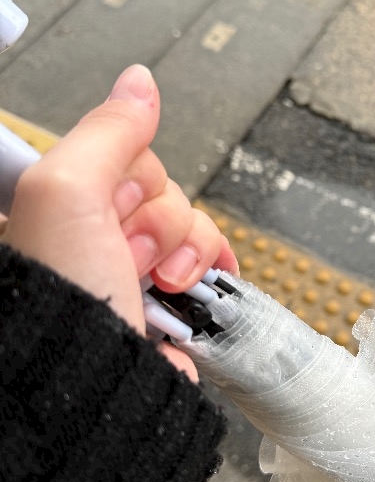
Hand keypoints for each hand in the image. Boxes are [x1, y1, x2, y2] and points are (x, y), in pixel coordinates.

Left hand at [2, 65, 238, 379]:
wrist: (94, 398)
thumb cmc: (61, 310)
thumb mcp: (67, 194)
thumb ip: (107, 133)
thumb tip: (139, 82)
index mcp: (57, 207)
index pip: (117, 152)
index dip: (125, 177)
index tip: (106, 209)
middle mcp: (93, 236)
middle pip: (159, 186)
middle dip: (153, 221)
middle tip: (122, 256)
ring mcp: (132, 271)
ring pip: (189, 222)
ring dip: (182, 252)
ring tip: (152, 285)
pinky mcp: (168, 301)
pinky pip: (210, 260)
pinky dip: (208, 272)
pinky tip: (186, 289)